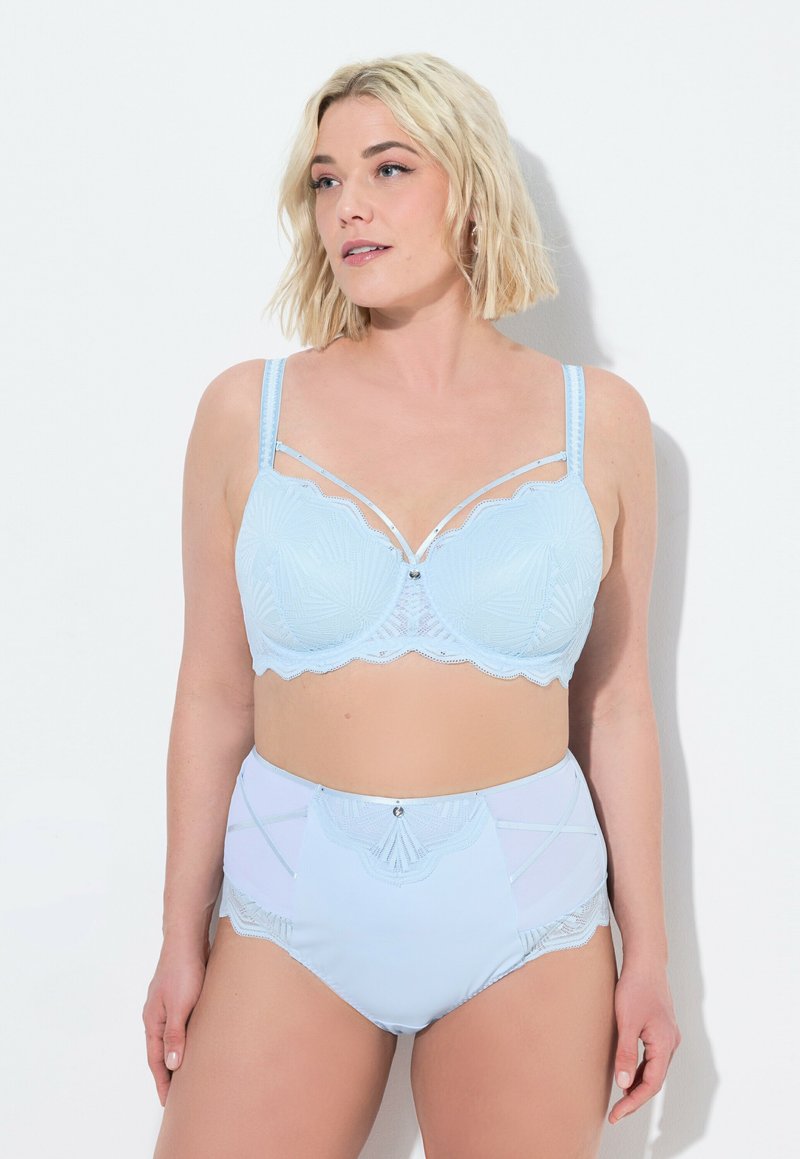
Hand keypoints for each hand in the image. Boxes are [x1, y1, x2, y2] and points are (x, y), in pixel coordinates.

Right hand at [142, 941, 207, 1106]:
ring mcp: (168, 1005)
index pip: (156, 1059)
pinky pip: (182, 1025)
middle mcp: (157, 1015)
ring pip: (172, 1038)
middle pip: (161, 1051)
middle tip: (180, 1095)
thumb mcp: (180, 1006)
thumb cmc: (183, 970)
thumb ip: (175, 1035)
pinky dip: (186, 1039)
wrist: (188, 939)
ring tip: (190, 1074)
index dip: (162, 1081)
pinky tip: (199, 1043)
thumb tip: (171, 1065)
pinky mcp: (181, 996)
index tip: (169, 1103)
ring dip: (178, 1055)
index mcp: (153, 1020)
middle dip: (168, 1073)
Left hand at [609, 961, 680, 1123]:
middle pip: (654, 1080)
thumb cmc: (635, 988)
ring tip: (619, 1097)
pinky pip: (652, 1057)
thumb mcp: (626, 1022)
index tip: (615, 1114)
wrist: (645, 961)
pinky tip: (627, 1072)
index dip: (633, 1103)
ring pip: (654, 1069)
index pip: (651, 1085)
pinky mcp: (661, 1029)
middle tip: (615, 1112)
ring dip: (637, 1084)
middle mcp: (670, 1043)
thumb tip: (622, 1085)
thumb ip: (625, 1054)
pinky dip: (640, 1069)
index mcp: (664, 1045)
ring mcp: (667, 1036)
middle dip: (635, 1098)